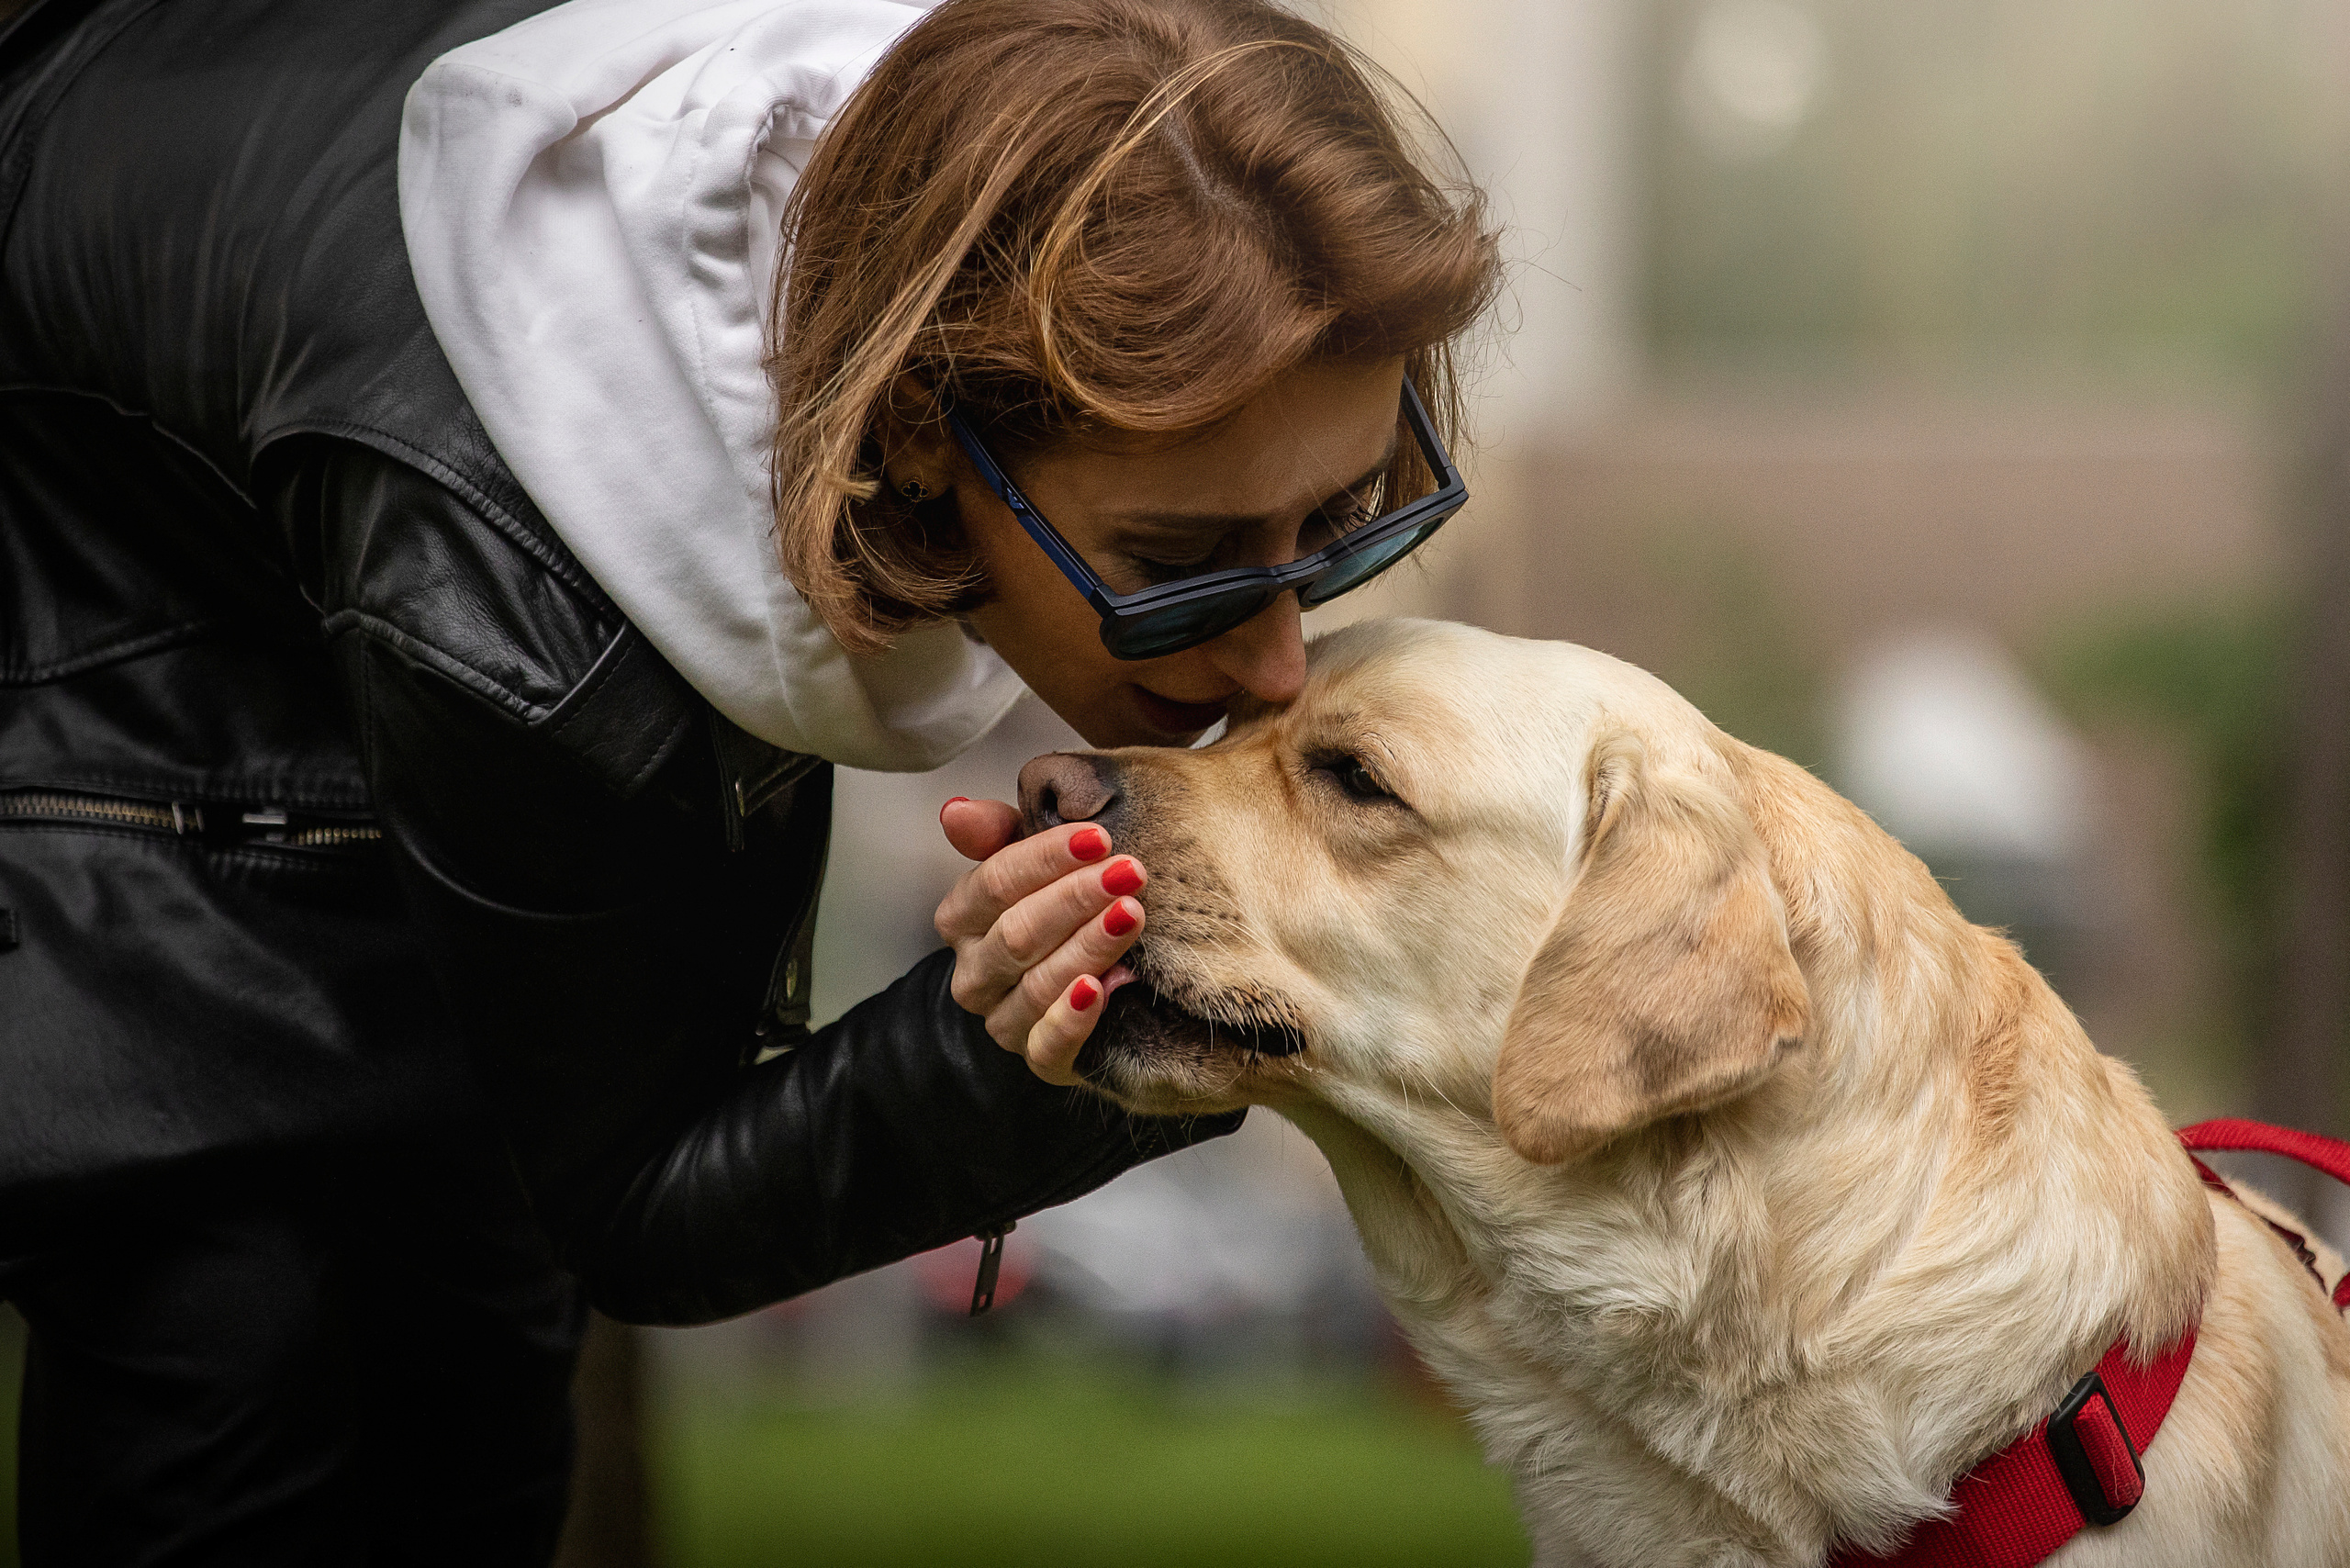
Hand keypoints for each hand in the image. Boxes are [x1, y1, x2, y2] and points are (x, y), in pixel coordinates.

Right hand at [933, 797, 1145, 1084]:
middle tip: (1130, 871)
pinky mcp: (1040, 1058)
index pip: (994, 884)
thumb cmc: (1057, 908)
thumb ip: (998, 834)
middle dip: (1076, 899)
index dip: (1045, 858)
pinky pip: (1048, 1045)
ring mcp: (1004, 1020)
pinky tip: (1106, 987)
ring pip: (1036, 986)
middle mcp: (974, 974)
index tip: (1099, 838)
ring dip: (1087, 948)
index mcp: (961, 920)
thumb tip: (956, 811)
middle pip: (1017, 934)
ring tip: (1130, 916)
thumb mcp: (1032, 863)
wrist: (1089, 985)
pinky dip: (1075, 1017)